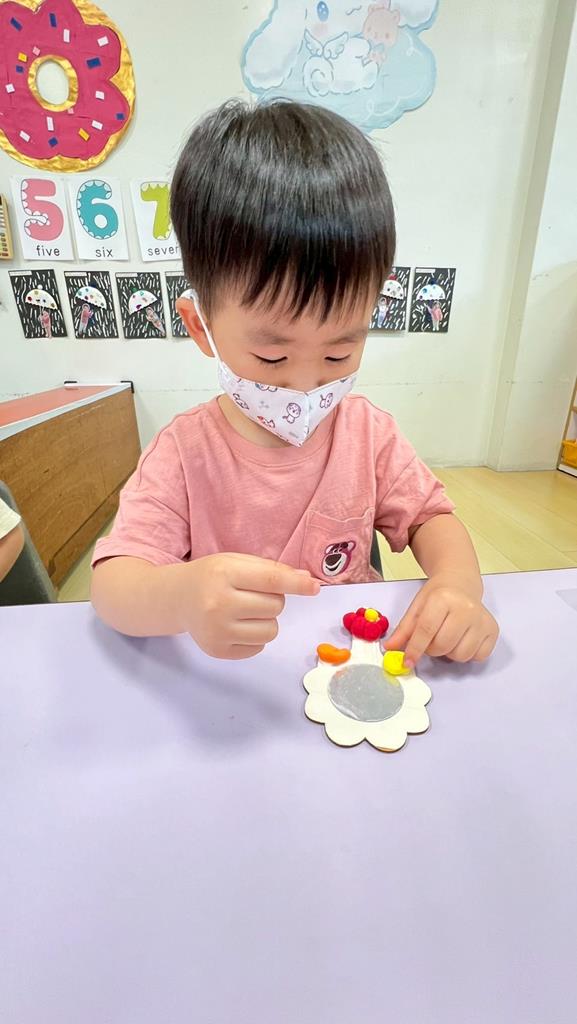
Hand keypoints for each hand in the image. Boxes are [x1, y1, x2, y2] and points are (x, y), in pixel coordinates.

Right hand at [185, 553, 319, 659]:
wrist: (178, 598)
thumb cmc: (212, 576)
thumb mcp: (236, 562)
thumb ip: (271, 570)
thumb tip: (307, 582)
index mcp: (224, 574)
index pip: (270, 580)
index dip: (296, 585)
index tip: (315, 588)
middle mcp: (218, 604)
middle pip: (274, 606)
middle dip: (272, 600)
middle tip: (251, 595)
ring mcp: (216, 630)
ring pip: (270, 631)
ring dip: (267, 620)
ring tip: (246, 611)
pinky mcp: (217, 651)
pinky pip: (258, 648)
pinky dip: (255, 637)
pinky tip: (237, 625)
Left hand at [384, 573, 497, 667]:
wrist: (461, 584)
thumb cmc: (437, 596)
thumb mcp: (417, 607)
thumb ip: (404, 629)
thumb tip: (390, 649)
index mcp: (443, 598)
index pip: (426, 630)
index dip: (415, 649)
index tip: (407, 662)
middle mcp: (466, 608)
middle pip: (443, 645)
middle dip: (432, 650)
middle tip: (431, 640)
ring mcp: (482, 619)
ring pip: (460, 655)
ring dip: (449, 653)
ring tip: (448, 638)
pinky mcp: (493, 630)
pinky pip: (478, 656)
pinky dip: (467, 654)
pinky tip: (463, 639)